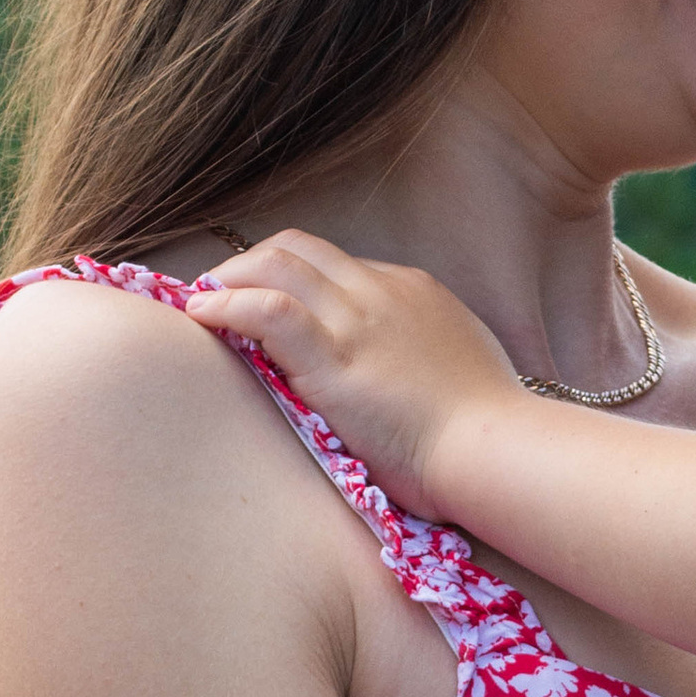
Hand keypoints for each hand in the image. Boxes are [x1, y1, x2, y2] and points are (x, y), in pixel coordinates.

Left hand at [192, 232, 514, 512]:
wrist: (494, 447)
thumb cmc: (485, 427)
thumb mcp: (458, 362)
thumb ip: (422, 349)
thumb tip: (399, 364)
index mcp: (412, 291)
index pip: (336, 265)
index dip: (292, 278)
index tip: (267, 301)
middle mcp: (380, 292)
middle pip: (298, 249)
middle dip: (250, 263)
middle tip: (221, 294)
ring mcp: (355, 321)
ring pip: (275, 265)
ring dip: (228, 278)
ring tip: (201, 304)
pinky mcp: (332, 358)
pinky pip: (266, 309)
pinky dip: (225, 305)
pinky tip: (201, 316)